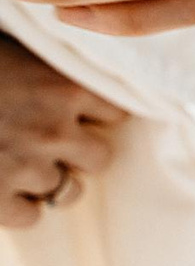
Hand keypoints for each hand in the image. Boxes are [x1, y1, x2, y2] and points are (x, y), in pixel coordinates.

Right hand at [0, 33, 127, 227]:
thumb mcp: (9, 48)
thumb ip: (39, 64)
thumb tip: (62, 65)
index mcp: (61, 85)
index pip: (114, 112)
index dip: (89, 116)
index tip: (68, 114)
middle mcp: (54, 129)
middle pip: (99, 157)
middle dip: (73, 154)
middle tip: (40, 144)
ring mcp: (27, 167)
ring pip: (68, 191)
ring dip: (45, 182)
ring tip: (11, 164)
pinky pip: (31, 217)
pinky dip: (15, 208)